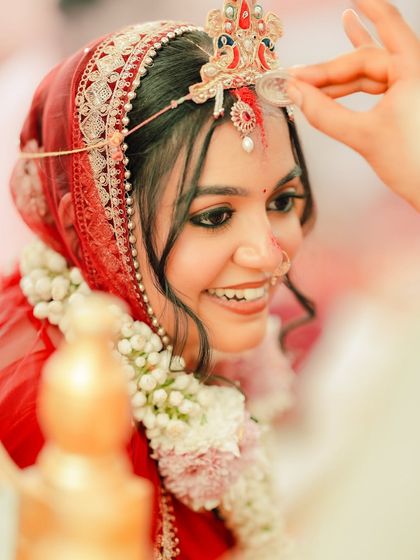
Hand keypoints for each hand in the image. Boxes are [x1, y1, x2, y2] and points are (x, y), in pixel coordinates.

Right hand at [287, 0, 419, 210]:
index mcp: (413, 69)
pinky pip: (377, 88)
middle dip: (330, 69)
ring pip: (370, 76)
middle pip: (367, 59)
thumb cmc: (413, 165)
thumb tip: (295, 93)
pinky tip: (339, 81)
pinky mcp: (408, 105)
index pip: (380, 34)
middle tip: (297, 78)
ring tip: (308, 82)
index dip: (366, 12)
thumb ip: (324, 112)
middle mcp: (415, 73)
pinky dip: (355, 88)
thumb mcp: (362, 136)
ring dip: (338, 82)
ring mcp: (412, 89)